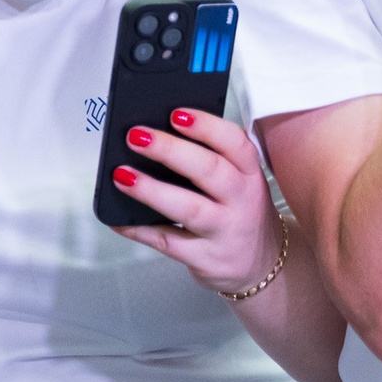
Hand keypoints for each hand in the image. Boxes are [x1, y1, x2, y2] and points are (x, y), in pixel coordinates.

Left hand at [110, 109, 287, 295]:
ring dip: (152, 190)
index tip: (176, 114)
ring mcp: (225, 232)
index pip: (235, 144)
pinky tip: (119, 219)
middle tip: (136, 136)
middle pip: (209, 170)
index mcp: (249, 174)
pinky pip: (168, 242)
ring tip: (122, 175)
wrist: (263, 267)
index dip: (206, 126)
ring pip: (189, 208)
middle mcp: (242, 201)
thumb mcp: (240, 183)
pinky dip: (140, 230)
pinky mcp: (206, 258)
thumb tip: (154, 136)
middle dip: (170, 151)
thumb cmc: (239, 212)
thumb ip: (210, 160)